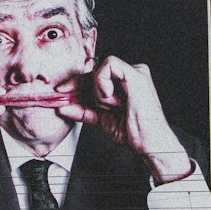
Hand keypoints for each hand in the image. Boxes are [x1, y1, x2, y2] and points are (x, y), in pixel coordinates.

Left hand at [57, 56, 192, 184]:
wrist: (148, 142)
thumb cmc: (132, 132)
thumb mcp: (101, 119)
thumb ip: (83, 111)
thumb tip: (63, 106)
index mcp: (123, 83)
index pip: (94, 76)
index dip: (76, 83)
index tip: (62, 91)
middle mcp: (129, 75)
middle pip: (94, 71)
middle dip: (78, 85)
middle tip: (66, 93)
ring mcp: (134, 72)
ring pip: (100, 69)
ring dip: (98, 91)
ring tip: (111, 106)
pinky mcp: (136, 74)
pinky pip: (109, 66)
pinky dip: (104, 83)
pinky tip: (111, 97)